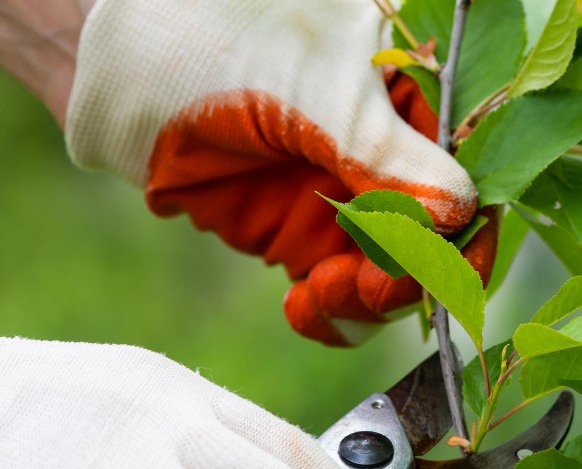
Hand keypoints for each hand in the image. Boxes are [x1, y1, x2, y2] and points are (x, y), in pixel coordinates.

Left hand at [65, 0, 495, 345]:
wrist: (115, 72)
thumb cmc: (210, 42)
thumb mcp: (311, 89)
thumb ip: (383, 152)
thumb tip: (459, 210)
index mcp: (406, 93)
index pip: (465, 171)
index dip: (466, 228)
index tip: (447, 271)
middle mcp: (383, 150)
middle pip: (433, 237)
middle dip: (410, 274)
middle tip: (372, 286)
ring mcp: (340, 196)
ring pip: (388, 273)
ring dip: (369, 300)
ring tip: (324, 294)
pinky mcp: (297, 235)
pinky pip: (336, 291)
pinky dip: (332, 313)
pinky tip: (303, 306)